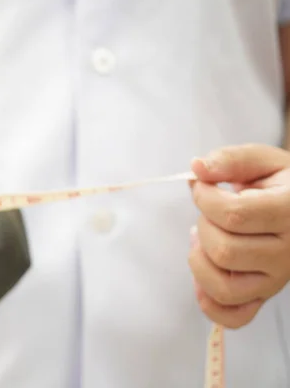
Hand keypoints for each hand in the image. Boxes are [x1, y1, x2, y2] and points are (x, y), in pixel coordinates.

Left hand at [188, 144, 289, 328]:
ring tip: (203, 240)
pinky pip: (234, 316)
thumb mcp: (262, 161)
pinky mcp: (265, 295)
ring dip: (200, 261)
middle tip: (210, 214)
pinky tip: (203, 275)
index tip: (204, 186)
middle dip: (203, 227)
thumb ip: (229, 160)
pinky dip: (210, 303)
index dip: (205, 198)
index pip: (233, 214)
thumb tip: (197, 168)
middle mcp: (289, 253)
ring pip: (224, 286)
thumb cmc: (281, 183)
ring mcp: (278, 279)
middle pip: (224, 251)